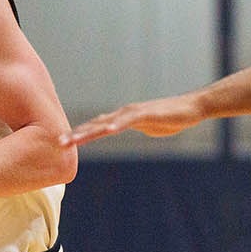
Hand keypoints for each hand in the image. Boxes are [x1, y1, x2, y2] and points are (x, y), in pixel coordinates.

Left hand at [63, 95, 204, 146]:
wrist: (192, 108)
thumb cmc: (169, 118)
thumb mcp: (144, 126)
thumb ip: (128, 127)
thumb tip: (116, 129)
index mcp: (121, 118)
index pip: (95, 127)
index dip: (78, 135)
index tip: (61, 143)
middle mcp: (123, 113)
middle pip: (95, 125)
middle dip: (76, 135)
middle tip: (58, 143)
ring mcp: (133, 112)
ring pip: (106, 123)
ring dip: (89, 131)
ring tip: (73, 139)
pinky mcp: (147, 113)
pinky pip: (129, 120)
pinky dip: (117, 125)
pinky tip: (107, 131)